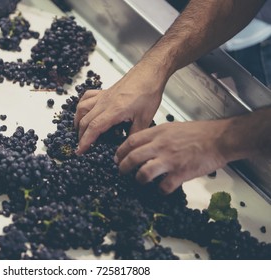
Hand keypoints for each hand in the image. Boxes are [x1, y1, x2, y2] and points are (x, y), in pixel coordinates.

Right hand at [74, 60, 166, 154]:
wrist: (149, 73)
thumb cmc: (148, 93)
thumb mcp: (145, 119)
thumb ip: (134, 135)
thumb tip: (127, 148)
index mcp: (114, 110)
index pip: (94, 128)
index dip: (85, 141)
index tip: (80, 151)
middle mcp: (104, 103)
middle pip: (85, 121)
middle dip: (80, 136)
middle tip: (81, 147)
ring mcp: (102, 96)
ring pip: (81, 109)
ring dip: (78, 122)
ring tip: (79, 132)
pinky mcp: (103, 91)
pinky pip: (86, 97)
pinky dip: (81, 106)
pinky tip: (83, 112)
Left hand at [115, 120, 230, 192]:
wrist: (220, 138)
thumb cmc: (199, 132)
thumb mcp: (172, 127)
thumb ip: (157, 135)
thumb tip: (145, 144)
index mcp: (158, 133)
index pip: (131, 142)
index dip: (120, 151)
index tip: (117, 157)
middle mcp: (161, 146)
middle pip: (132, 158)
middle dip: (123, 167)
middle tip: (121, 172)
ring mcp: (170, 160)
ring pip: (144, 173)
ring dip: (139, 179)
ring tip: (139, 181)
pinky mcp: (180, 173)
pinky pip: (164, 186)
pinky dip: (160, 190)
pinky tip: (162, 189)